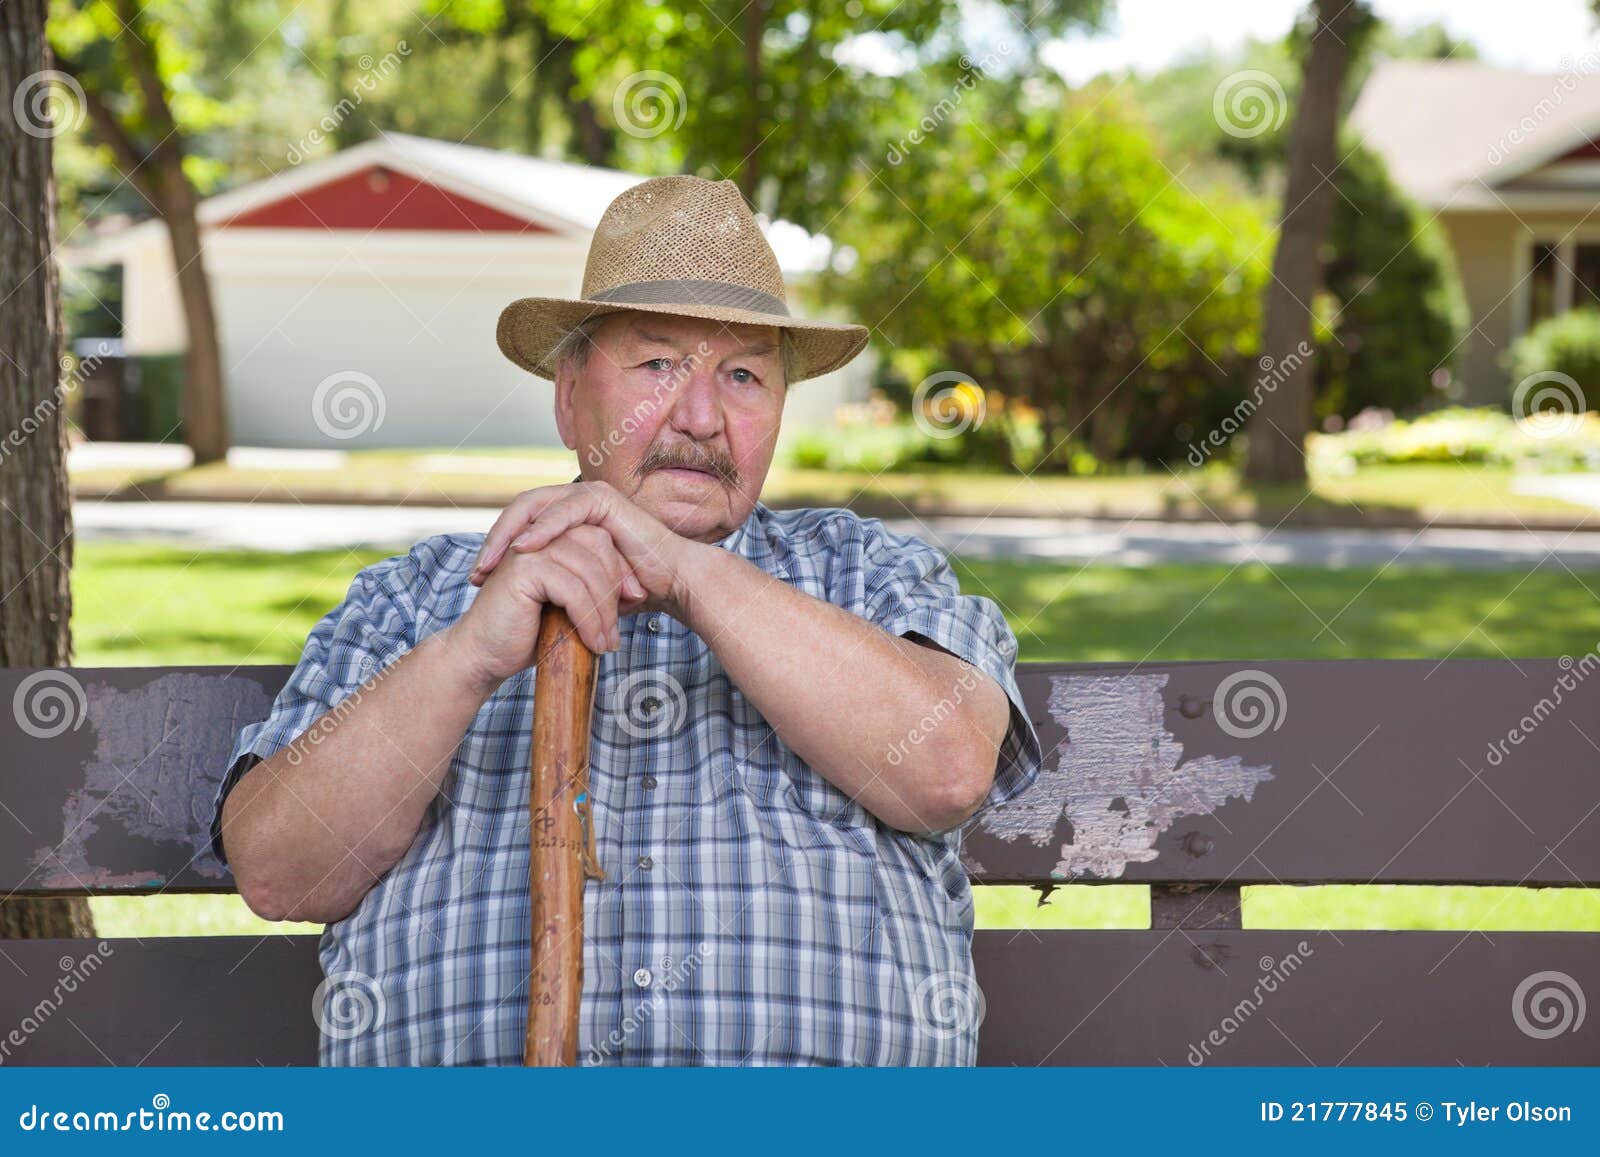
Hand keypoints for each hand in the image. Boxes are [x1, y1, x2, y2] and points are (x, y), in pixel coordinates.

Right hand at [450, 523, 633, 692]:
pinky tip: (593, 643)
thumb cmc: (527, 633)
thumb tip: (638, 590)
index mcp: (550, 536)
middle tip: (617, 629)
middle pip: (599, 546)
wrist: (484, 655)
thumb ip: (594, 588)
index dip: (620, 570)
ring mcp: (530, 548)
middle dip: (615, 588)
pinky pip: (573, 589)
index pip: (600, 538)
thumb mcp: (569, 607)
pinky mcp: (524, 568)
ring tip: (606, 643)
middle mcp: (540, 534)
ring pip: (589, 570)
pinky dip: (589, 619)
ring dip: (604, 611)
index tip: (634, 603)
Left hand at [469, 480, 703, 619]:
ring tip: (492, 561)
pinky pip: (563, 510)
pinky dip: (542, 528)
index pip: (520, 525)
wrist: (672, 584)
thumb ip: (555, 582)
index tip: (477, 580)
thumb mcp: (580, 586)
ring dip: (510, 533)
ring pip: (535, 506)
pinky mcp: (602, 500)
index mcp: (568, 517)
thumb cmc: (632, 591)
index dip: (496, 549)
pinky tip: (523, 547)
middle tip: (477, 571)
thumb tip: (523, 602)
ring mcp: (589, 496)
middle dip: (494, 540)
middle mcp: (576, 501)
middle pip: (520, 512)